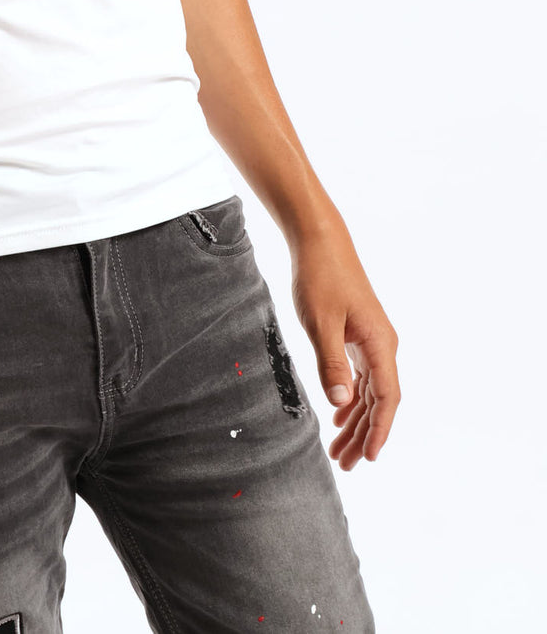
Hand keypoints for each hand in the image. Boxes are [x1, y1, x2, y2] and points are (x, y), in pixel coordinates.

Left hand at [287, 218, 400, 469]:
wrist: (320, 241)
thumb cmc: (320, 277)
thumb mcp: (321, 323)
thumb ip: (332, 364)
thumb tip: (342, 405)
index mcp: (380, 344)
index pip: (387, 398)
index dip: (380, 431)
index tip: (370, 459)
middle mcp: (382, 345)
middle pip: (379, 401)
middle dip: (365, 435)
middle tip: (345, 465)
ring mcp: (372, 340)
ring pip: (369, 391)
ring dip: (357, 421)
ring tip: (339, 450)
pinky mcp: (359, 334)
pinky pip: (361, 376)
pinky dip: (352, 399)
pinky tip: (340, 416)